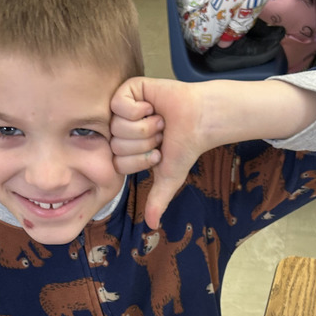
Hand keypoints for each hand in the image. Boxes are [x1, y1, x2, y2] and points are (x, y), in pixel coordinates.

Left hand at [110, 76, 205, 229]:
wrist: (199, 120)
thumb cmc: (185, 146)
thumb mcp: (169, 177)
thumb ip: (157, 199)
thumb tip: (151, 225)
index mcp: (124, 150)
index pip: (117, 163)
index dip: (140, 160)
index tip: (158, 152)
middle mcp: (119, 130)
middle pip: (116, 145)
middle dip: (145, 143)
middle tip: (161, 134)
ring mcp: (121, 109)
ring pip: (117, 126)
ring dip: (146, 126)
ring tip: (159, 121)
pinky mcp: (128, 90)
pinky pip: (118, 105)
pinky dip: (140, 109)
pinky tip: (152, 107)